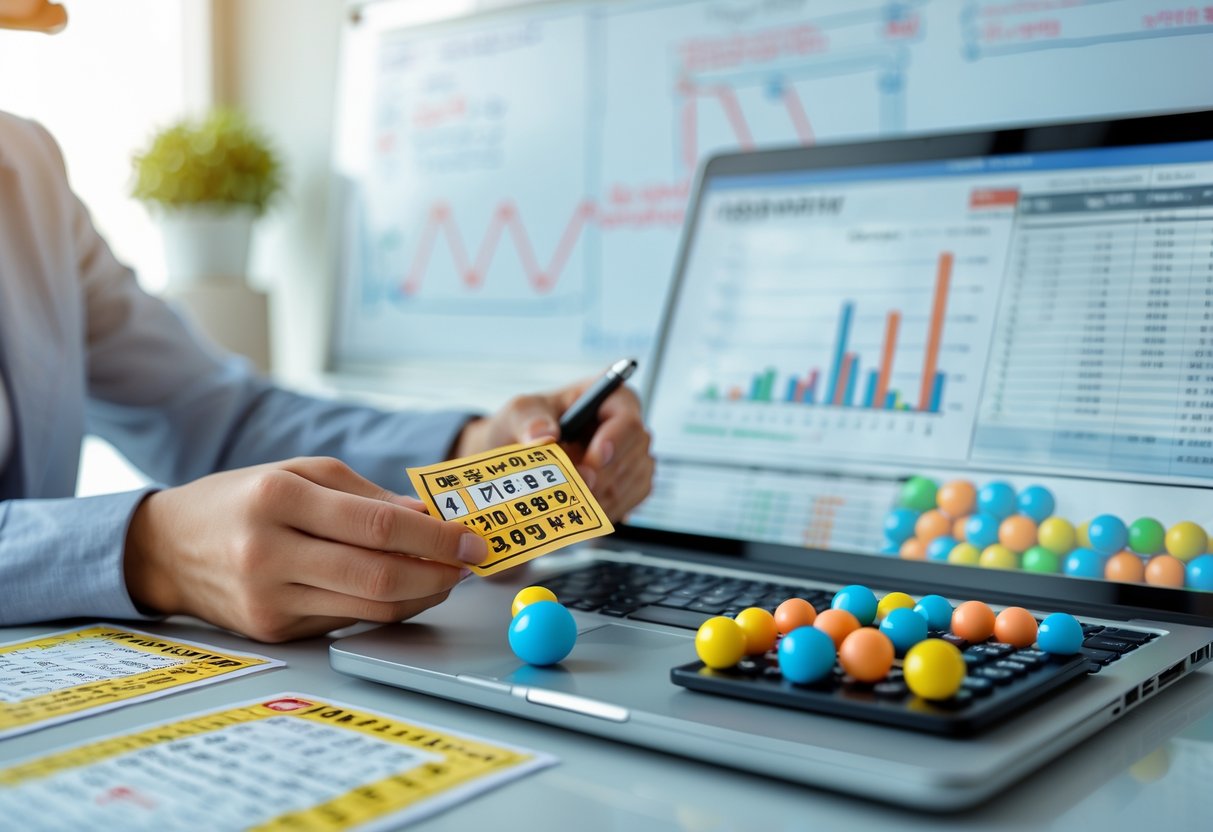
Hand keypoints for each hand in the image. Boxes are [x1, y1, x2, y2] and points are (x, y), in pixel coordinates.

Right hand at [123, 457, 488, 641]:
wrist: (167, 549)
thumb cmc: (242, 500)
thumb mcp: (299, 473)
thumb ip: (367, 495)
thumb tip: (429, 519)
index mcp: (278, 497)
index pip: (377, 526)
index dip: (435, 538)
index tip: (472, 540)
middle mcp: (269, 551)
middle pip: (378, 575)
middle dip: (437, 573)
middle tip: (469, 565)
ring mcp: (268, 598)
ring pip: (369, 607)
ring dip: (421, 595)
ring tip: (445, 577)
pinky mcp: (272, 630)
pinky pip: (346, 620)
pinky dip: (385, 606)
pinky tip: (403, 589)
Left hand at [453, 379, 653, 520]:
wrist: (522, 456)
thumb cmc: (527, 425)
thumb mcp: (520, 412)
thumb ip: (529, 419)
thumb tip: (543, 434)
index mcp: (608, 395)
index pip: (626, 417)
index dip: (613, 442)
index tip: (590, 464)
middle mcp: (627, 423)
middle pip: (633, 452)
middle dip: (601, 476)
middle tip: (571, 489)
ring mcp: (634, 453)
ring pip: (634, 479)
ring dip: (601, 495)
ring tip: (569, 500)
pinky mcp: (632, 480)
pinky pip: (630, 499)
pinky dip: (606, 508)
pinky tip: (581, 509)